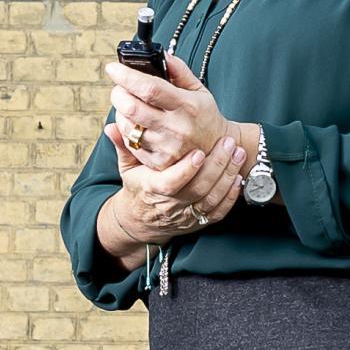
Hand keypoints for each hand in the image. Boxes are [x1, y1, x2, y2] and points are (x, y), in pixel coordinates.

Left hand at [105, 51, 226, 168]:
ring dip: (120, 113)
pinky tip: (134, 124)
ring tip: (127, 106)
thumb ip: (179, 70)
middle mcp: (176, 128)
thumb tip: (161, 54)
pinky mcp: (159, 162)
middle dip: (118, 94)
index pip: (149, 88)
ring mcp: (166, 147)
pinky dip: (126, 131)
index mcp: (186, 105)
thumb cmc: (205, 116)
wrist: (217, 150)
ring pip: (128, 127)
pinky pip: (131, 144)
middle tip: (119, 88)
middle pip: (132, 108)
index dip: (126, 76)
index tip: (113, 68)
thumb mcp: (198, 89)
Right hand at [112, 133, 246, 246]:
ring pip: (211, 199)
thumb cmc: (138, 187)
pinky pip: (218, 212)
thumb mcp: (127, 168)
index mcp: (151, 190)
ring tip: (237, 154)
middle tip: (228, 143)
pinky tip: (238, 176)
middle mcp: (170, 205)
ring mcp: (186, 216)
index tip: (198, 153)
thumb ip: (123, 146)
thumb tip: (111, 127)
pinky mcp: (198, 222)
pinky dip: (230, 196)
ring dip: (227, 176)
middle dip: (216, 165)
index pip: (169, 183)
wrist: (142, 221)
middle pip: (197, 189)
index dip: (185, 170)